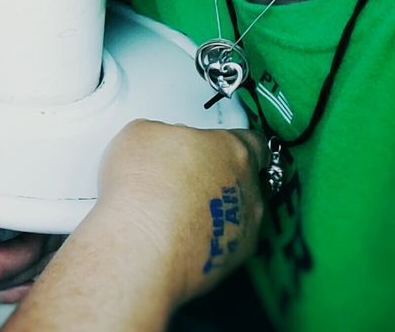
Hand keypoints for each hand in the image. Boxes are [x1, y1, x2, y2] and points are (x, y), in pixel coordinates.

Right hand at [95, 120, 267, 305]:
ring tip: (173, 213)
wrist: (143, 246)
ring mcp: (245, 229)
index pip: (253, 142)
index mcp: (234, 150)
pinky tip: (175, 238)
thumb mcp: (142, 132)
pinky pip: (222, 243)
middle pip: (245, 178)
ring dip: (213, 210)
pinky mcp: (232, 262)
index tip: (213, 147)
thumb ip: (167, 134)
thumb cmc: (145, 186)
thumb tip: (165, 144)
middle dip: (218, 177)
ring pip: (236, 214)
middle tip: (184, 178)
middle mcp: (249, 190)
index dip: (230, 143)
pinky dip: (205, 240)